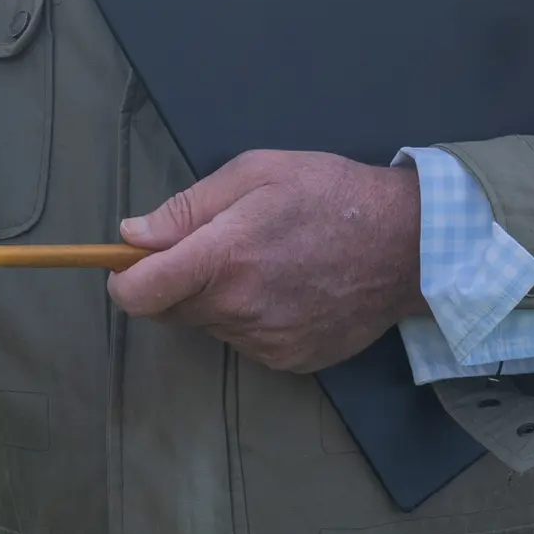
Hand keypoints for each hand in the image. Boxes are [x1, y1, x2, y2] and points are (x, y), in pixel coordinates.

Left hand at [107, 150, 424, 376]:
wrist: (408, 245)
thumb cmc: (330, 195)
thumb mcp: (256, 173)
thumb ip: (188, 208)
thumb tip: (133, 234)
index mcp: (223, 259)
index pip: (138, 294)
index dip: (125, 279)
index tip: (131, 264)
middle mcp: (239, 309)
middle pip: (170, 310)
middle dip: (177, 281)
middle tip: (219, 247)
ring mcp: (265, 342)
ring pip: (210, 326)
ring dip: (218, 300)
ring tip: (264, 263)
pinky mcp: (290, 360)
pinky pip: (246, 342)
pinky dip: (252, 319)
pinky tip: (287, 288)